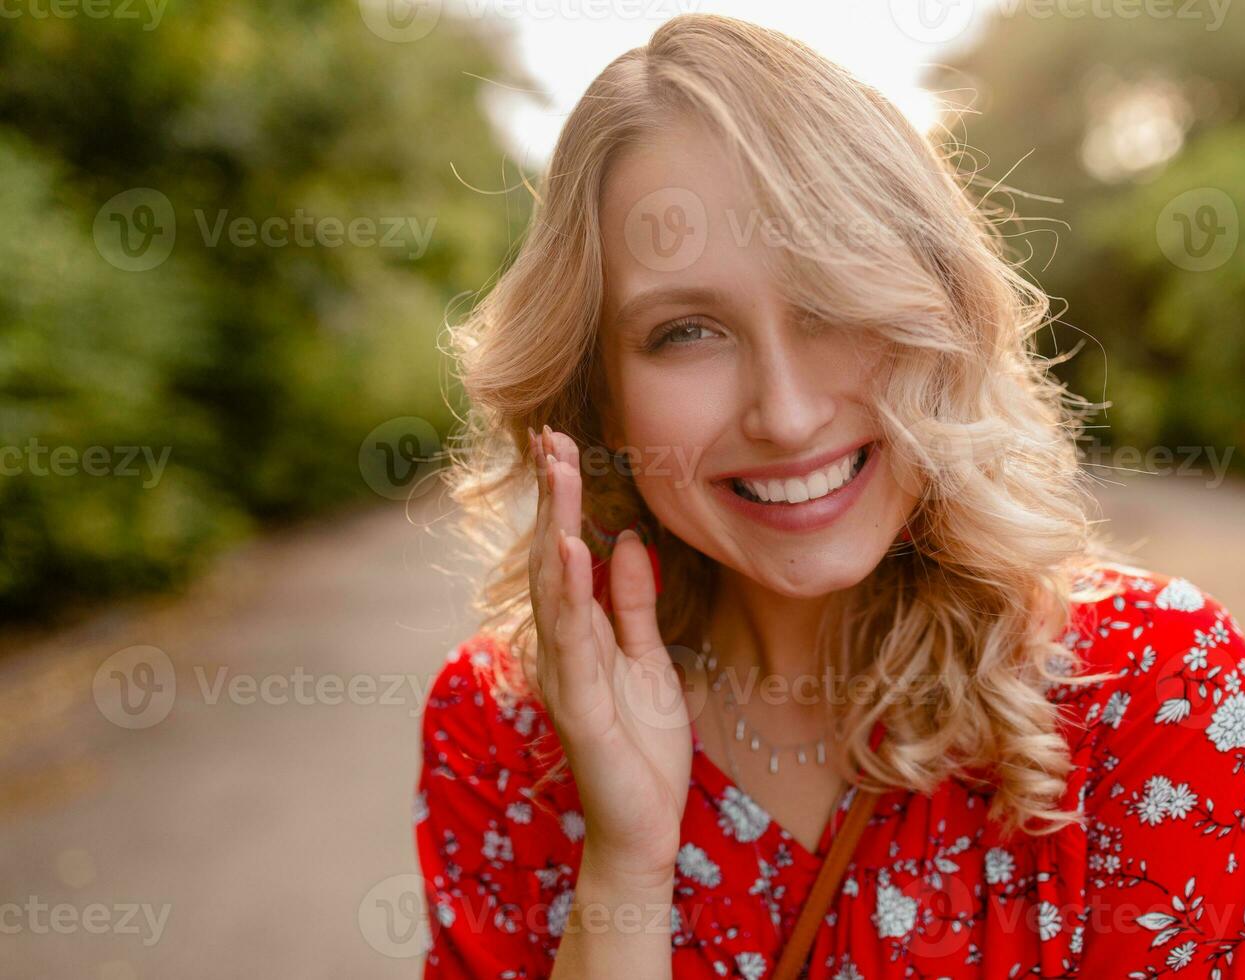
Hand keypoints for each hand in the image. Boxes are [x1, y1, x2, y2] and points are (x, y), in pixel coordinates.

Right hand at [527, 427, 690, 883]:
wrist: (642, 829)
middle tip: (552, 436)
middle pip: (553, 557)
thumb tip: (623, 542)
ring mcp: (564, 676)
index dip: (565, 500)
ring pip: (555, 588)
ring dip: (558, 526)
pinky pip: (575, 641)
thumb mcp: (649, 661)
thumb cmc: (643, 750)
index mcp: (579, 635)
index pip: (567, 553)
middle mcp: (560, 648)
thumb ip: (634, 605)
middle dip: (554, 496)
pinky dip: (572, 592)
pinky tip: (575, 549)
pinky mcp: (579, 707)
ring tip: (560, 472)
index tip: (565, 445)